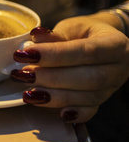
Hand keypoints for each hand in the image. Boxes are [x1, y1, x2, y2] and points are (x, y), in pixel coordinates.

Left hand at [11, 14, 128, 122]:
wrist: (101, 43)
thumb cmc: (84, 33)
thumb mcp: (72, 27)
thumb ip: (55, 35)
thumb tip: (34, 37)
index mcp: (115, 44)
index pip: (86, 51)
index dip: (55, 54)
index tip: (27, 54)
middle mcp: (118, 68)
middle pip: (88, 78)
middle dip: (52, 78)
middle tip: (24, 75)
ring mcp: (112, 88)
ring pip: (87, 97)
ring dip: (55, 97)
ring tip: (28, 93)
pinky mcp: (102, 101)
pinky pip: (90, 112)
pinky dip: (73, 114)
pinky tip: (57, 113)